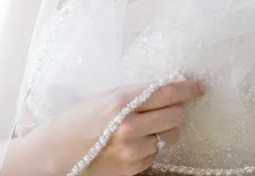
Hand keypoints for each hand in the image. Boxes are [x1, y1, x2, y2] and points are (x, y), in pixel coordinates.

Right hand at [72, 77, 206, 175]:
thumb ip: (137, 95)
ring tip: (142, 129)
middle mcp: (130, 126)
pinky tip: (131, 144)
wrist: (54, 153)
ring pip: (168, 137)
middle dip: (178, 111)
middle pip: (176, 115)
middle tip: (171, 108)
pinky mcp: (131, 168)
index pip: (167, 92)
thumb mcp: (105, 98)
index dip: (188, 88)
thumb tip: (168, 90)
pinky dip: (149, 148)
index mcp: (122, 102)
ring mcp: (131, 150)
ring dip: (161, 132)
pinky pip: (154, 155)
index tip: (199, 86)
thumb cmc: (77, 120)